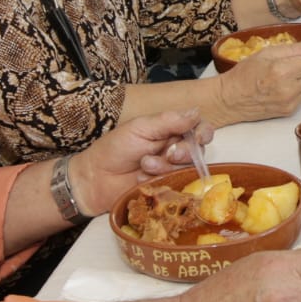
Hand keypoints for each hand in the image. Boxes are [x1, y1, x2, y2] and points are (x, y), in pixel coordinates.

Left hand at [71, 110, 213, 212]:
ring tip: (144, 165)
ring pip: (187, 169)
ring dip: (166, 167)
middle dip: (185, 152)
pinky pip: (176, 186)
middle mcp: (176, 150)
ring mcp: (172, 170)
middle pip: (199, 151)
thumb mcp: (140, 128)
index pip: (200, 129)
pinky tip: (143, 178)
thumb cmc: (115, 148)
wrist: (96, 177)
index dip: (204, 133)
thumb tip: (196, 113)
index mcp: (171, 131)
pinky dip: (160, 180)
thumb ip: (169, 121)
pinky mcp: (167, 188)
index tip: (198, 138)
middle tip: (168, 153)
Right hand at [218, 40, 300, 121]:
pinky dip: (298, 89)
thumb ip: (293, 49)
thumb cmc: (244, 73)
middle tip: (295, 63)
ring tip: (287, 75)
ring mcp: (290, 102)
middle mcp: (289, 89)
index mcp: (282, 71)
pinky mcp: (288, 111)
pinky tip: (284, 86)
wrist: (230, 99)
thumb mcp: (266, 53)